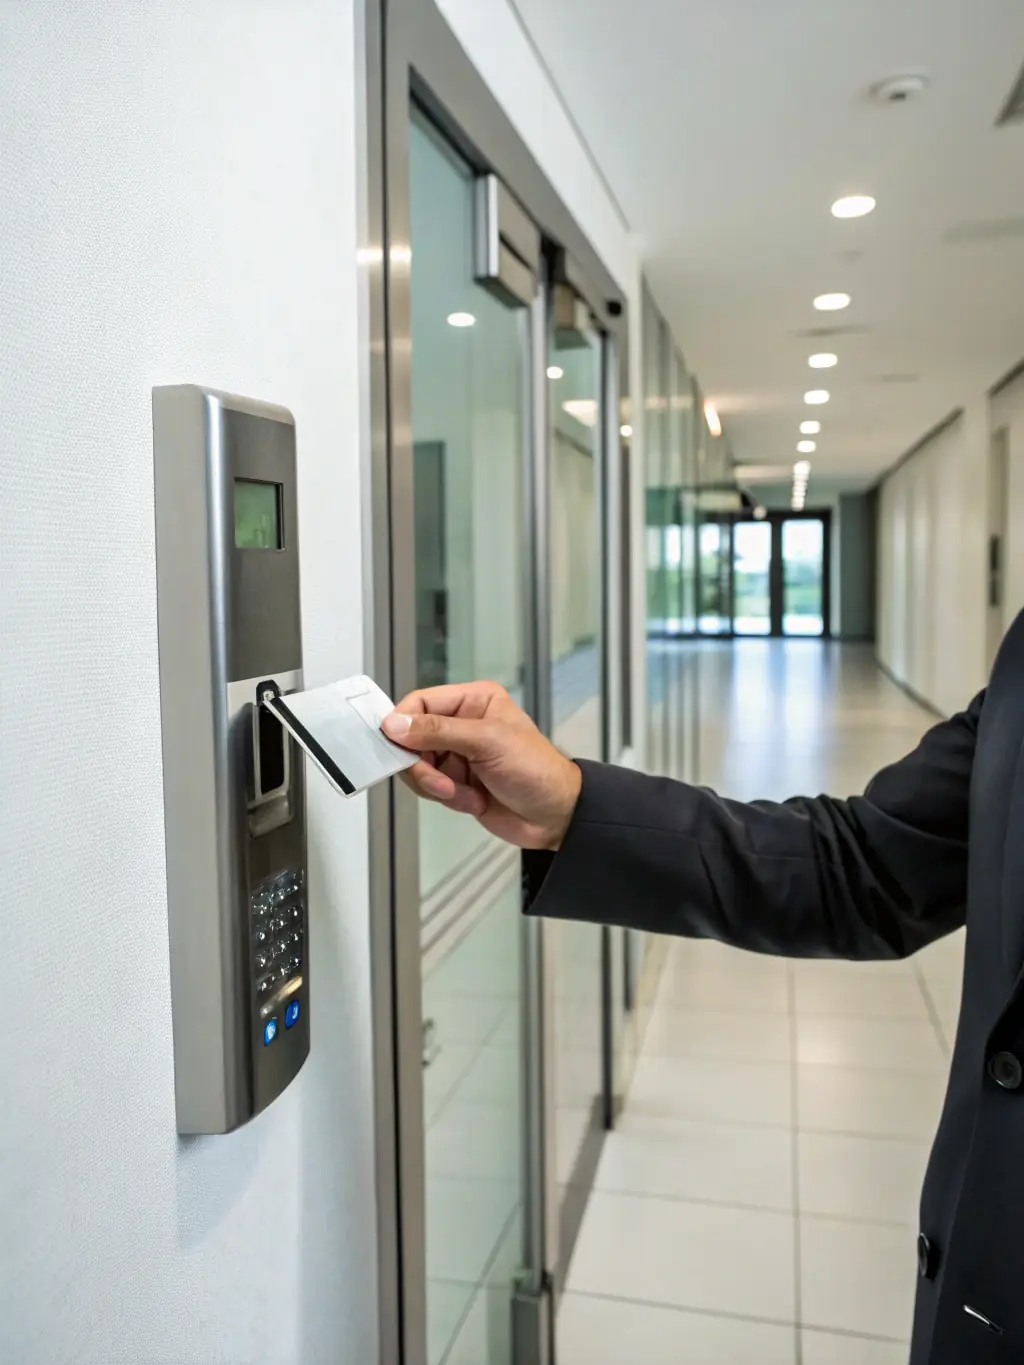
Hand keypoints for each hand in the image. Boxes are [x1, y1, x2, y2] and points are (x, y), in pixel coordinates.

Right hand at [382, 682, 581, 850]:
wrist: (555, 817)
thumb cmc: (537, 770)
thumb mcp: (488, 742)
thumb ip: (439, 731)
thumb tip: (396, 724)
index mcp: (473, 701)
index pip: (421, 702)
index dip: (403, 723)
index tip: (395, 745)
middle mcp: (462, 724)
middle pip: (412, 738)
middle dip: (422, 765)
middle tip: (441, 783)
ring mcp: (457, 754)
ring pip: (417, 766)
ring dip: (436, 786)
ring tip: (464, 794)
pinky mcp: (455, 782)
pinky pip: (429, 788)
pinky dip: (447, 798)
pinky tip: (473, 801)